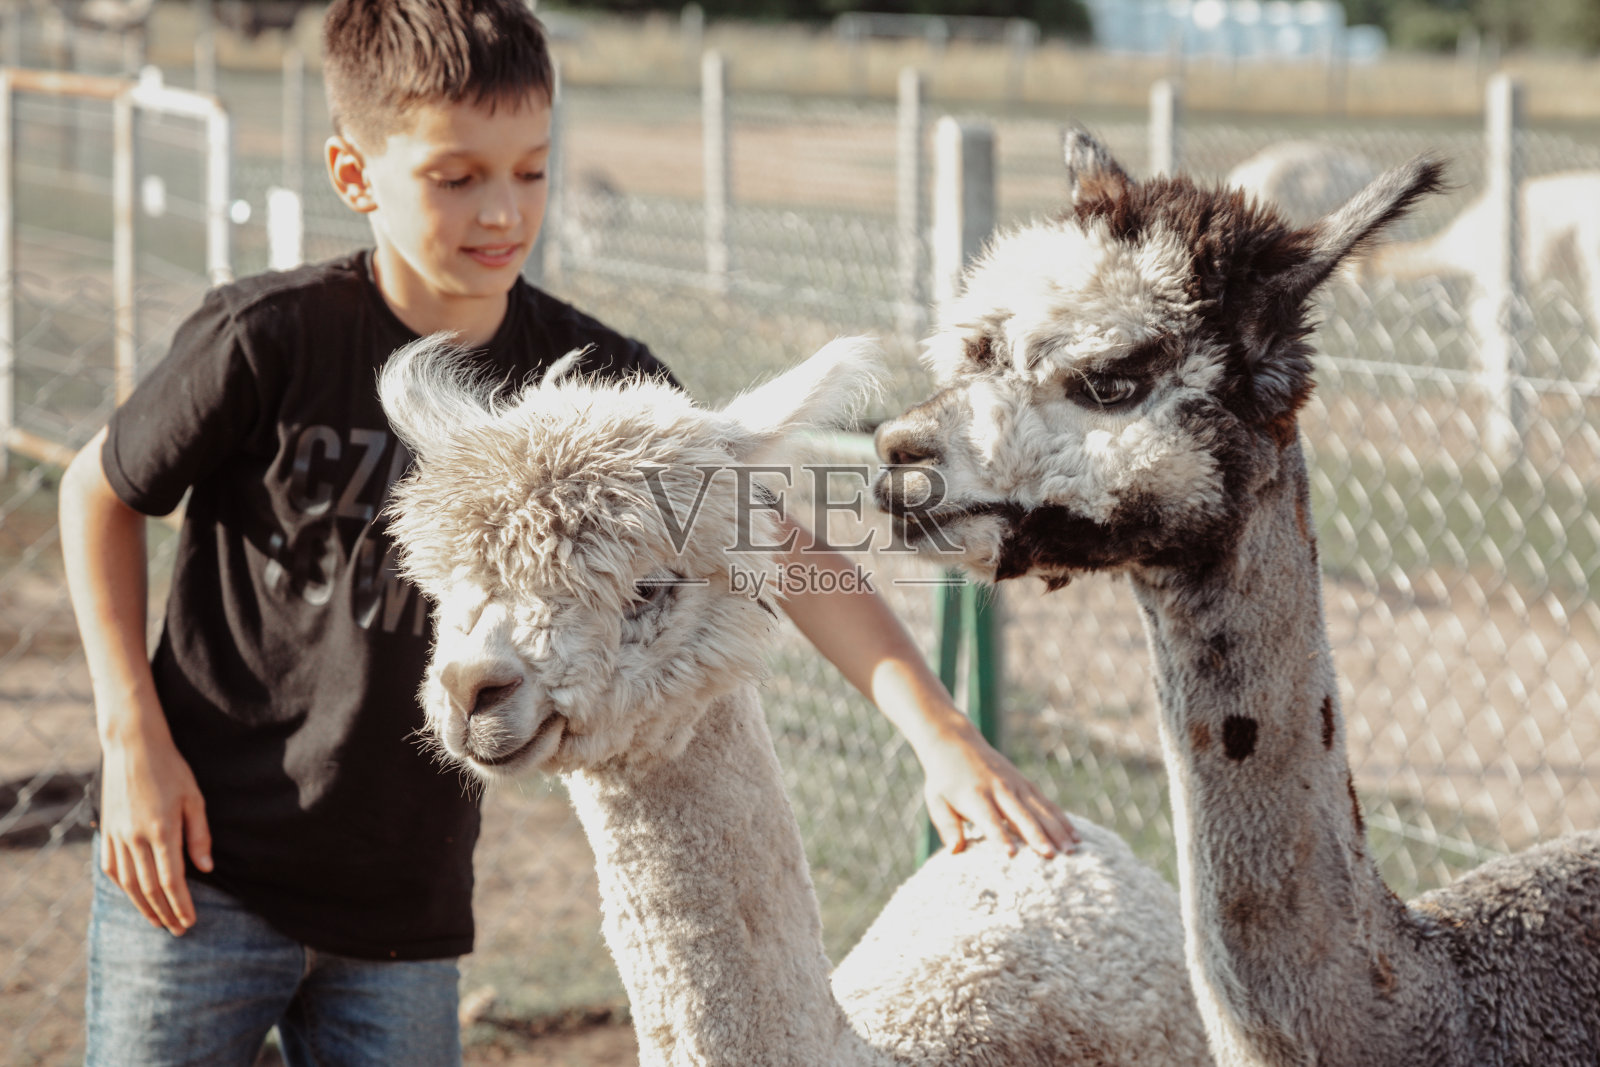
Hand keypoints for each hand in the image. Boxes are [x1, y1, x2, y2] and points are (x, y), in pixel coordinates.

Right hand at [98, 716, 212, 935]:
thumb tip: (206, 869)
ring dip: (143, 906)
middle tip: (177, 930)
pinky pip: (113, 868)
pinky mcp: (107, 832)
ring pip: (129, 883)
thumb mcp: (194, 799)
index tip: (190, 921)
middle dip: (164, 913)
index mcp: (162, 831)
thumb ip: (199, 836)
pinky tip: (135, 896)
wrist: (132, 747)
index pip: (172, 881)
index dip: (181, 905)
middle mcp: (136, 838)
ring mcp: (117, 836)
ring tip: (157, 922)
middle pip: (150, 888)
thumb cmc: (171, 770)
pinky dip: (124, 887)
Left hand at [920, 725, 1077, 857]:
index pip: (989, 819)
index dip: (1000, 836)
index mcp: (975, 797)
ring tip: (1071, 849)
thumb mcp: (936, 801)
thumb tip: (954, 851)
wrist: (955, 743)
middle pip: (1020, 815)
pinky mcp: (1026, 783)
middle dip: (1037, 835)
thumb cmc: (944, 780)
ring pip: (1040, 809)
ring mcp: (1016, 785)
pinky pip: (1047, 803)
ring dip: (1057, 829)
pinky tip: (1075, 836)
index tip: (1011, 854)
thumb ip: (946, 826)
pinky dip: (1062, 819)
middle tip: (1052, 856)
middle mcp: (999, 789)